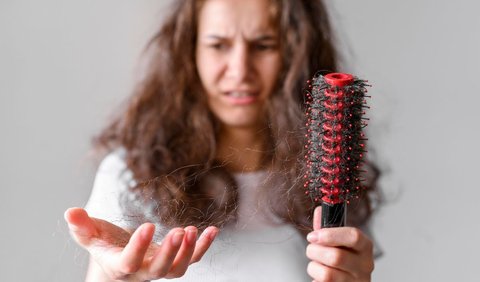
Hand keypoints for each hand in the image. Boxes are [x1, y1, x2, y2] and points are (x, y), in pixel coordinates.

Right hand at [64, 207, 217, 280]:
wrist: (118, 261)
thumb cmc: (104, 246)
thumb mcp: (90, 235)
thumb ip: (81, 226)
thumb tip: (70, 212)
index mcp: (120, 265)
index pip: (129, 261)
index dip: (138, 247)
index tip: (148, 225)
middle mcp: (142, 271)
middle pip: (159, 269)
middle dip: (170, 252)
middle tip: (179, 232)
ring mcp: (161, 268)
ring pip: (177, 269)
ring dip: (189, 251)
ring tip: (193, 230)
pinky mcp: (174, 260)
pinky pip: (193, 258)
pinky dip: (203, 246)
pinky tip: (212, 230)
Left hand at [305, 206, 373, 281]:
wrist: (346, 281)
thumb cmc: (342, 259)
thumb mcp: (338, 241)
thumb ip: (327, 227)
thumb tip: (319, 210)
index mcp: (365, 246)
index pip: (354, 236)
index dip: (330, 235)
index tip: (313, 235)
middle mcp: (365, 266)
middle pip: (336, 257)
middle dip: (315, 251)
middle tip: (311, 250)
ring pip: (327, 274)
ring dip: (313, 267)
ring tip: (316, 264)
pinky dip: (315, 278)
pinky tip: (320, 276)